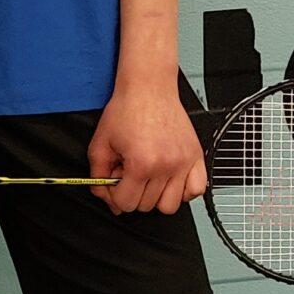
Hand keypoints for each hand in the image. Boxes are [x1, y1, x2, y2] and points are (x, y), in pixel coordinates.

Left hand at [88, 78, 206, 215]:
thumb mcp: (100, 143)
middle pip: (146, 206)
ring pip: (170, 205)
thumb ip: (97, 175)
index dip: (114, 195)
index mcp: (142, 164)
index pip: (126, 203)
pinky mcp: (196, 157)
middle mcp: (166, 166)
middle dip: (133, 193)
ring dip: (156, 197)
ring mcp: (184, 163)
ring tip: (149, 178)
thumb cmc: (126, 110)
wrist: (148, 87)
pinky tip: (169, 179)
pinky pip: (195, 191)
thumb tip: (103, 194)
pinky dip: (183, 191)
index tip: (115, 183)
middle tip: (129, 173)